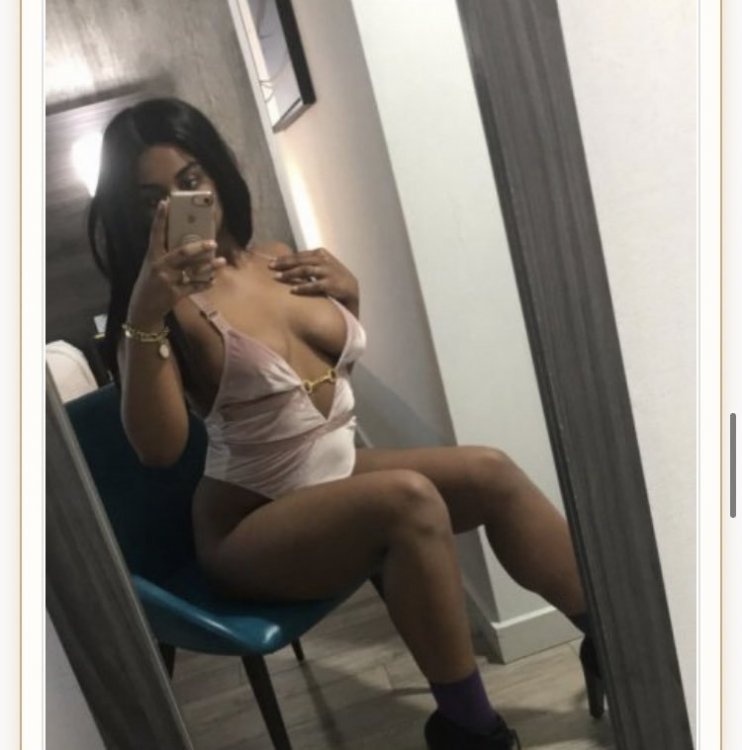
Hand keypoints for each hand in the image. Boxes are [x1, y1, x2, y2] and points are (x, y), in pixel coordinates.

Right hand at [127, 200, 226, 326]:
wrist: (143, 310)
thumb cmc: (150, 284)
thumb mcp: (153, 266)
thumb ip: (167, 255)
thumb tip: (189, 243)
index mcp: (152, 256)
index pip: (155, 233)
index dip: (160, 218)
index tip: (165, 202)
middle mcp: (159, 266)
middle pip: (182, 253)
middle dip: (199, 247)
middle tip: (213, 242)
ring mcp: (168, 281)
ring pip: (193, 271)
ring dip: (209, 266)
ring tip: (221, 261)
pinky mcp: (175, 294)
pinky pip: (194, 287)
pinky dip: (205, 284)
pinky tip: (213, 280)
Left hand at [270, 248, 358, 311]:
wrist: (351, 290)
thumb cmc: (333, 278)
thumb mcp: (322, 266)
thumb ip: (308, 263)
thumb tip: (286, 264)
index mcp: (321, 253)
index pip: (299, 255)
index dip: (284, 258)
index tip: (271, 262)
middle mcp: (324, 260)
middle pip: (300, 260)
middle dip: (283, 264)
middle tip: (270, 267)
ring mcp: (328, 271)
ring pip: (305, 270)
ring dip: (290, 273)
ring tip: (278, 277)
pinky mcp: (331, 284)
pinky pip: (314, 285)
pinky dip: (303, 287)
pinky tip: (292, 290)